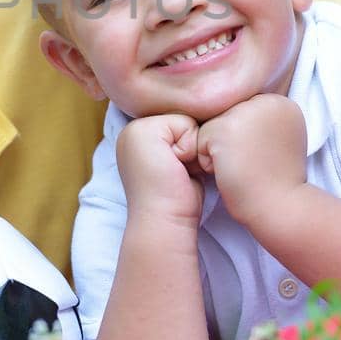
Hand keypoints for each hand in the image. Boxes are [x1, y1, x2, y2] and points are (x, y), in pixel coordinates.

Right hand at [115, 112, 203, 226]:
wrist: (164, 222)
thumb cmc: (177, 201)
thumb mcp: (179, 162)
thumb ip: (183, 141)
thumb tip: (207, 124)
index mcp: (139, 136)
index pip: (182, 122)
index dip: (191, 146)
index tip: (178, 172)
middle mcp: (133, 129)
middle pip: (185, 118)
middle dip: (192, 145)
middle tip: (178, 172)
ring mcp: (135, 128)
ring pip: (186, 119)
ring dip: (191, 147)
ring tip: (178, 170)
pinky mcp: (144, 131)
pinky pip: (186, 124)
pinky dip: (189, 148)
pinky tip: (177, 167)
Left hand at [197, 94, 307, 227]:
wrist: (280, 207)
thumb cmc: (275, 181)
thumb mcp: (278, 140)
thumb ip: (260, 122)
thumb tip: (233, 119)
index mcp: (281, 102)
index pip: (243, 111)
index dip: (246, 139)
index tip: (264, 157)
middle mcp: (265, 100)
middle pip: (226, 115)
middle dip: (232, 143)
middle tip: (254, 163)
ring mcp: (245, 112)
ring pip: (212, 126)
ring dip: (220, 150)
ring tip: (243, 167)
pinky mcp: (224, 128)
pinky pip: (200, 139)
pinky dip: (208, 161)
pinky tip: (230, 171)